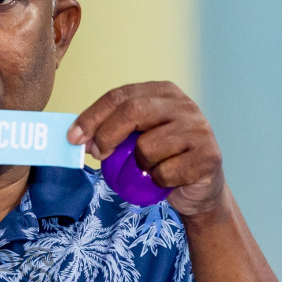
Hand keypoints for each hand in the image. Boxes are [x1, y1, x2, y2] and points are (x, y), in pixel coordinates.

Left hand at [68, 81, 225, 216]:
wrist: (199, 190)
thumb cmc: (162, 160)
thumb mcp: (135, 139)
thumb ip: (111, 131)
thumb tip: (76, 137)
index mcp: (163, 92)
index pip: (119, 96)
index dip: (92, 116)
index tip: (73, 137)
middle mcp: (183, 104)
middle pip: (133, 111)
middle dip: (106, 134)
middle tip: (97, 154)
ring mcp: (199, 128)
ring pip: (148, 147)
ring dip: (138, 166)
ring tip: (150, 168)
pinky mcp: (208, 155)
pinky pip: (165, 172)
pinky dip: (158, 181)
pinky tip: (168, 179)